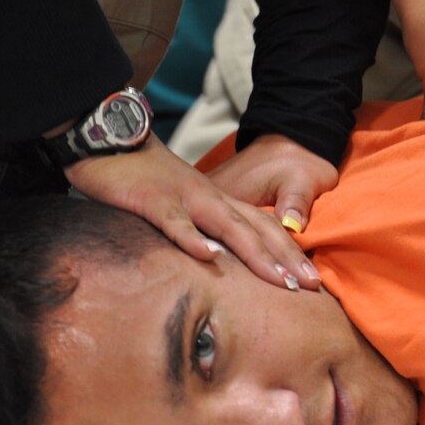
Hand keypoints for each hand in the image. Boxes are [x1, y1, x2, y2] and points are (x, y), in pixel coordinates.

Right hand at [63, 134, 321, 289]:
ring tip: (280, 281)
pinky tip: (209, 257)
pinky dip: (193, 239)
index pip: (265, 227)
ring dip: (256, 255)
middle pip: (257, 230)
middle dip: (286, 259)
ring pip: (228, 227)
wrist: (111, 136)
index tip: (313, 282)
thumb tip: (225, 262)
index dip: (290, 253)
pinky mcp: (153, 199)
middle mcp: (210, 199)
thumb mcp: (186, 202)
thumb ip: (207, 228)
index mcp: (220, 201)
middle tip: (311, 287)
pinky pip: (176, 221)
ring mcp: (184, 198)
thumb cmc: (147, 178)